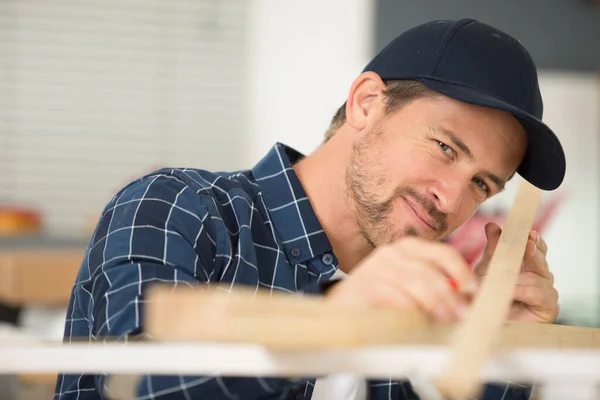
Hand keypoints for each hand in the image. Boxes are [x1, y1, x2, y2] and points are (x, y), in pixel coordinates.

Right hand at [325, 237, 478, 322]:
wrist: (342, 308)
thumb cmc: (381, 300)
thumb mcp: (411, 287)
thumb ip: (434, 287)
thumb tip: (467, 299)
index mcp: (409, 248)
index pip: (444, 253)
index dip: (463, 272)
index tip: (474, 292)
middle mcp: (393, 252)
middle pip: (433, 272)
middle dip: (452, 295)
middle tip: (463, 314)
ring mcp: (379, 266)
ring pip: (418, 284)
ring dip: (436, 304)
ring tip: (446, 320)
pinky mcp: (368, 284)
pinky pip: (398, 297)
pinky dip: (413, 310)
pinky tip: (420, 321)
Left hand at [473, 222, 558, 322]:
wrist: (485, 321)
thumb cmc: (489, 294)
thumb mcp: (487, 267)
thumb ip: (493, 248)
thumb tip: (492, 226)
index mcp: (530, 264)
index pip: (537, 248)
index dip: (534, 240)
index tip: (528, 232)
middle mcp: (541, 276)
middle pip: (541, 260)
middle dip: (532, 251)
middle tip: (527, 243)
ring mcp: (547, 291)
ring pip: (538, 277)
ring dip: (519, 276)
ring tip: (502, 276)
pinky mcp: (549, 307)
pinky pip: (538, 294)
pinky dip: (522, 290)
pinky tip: (511, 289)